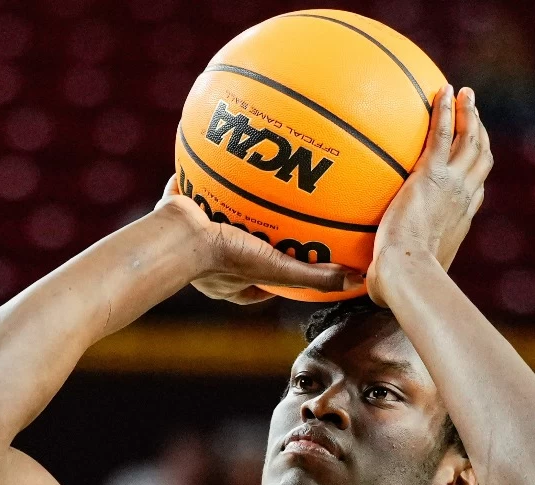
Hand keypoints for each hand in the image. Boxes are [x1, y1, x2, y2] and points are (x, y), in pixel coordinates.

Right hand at [152, 176, 358, 303]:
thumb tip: (358, 282)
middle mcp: (210, 261)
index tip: (296, 257)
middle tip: (276, 216)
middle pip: (241, 246)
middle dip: (257, 232)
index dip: (280, 271)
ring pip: (219, 217)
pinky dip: (208, 175)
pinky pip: (197, 189)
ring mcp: (192, 236)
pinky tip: (224, 151)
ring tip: (253, 180)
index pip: (261, 280)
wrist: (177, 236)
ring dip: (233, 202)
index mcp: (230, 281)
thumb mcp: (279, 269)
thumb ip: (316, 276)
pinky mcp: (178, 209)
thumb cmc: (225, 258)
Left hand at [366, 85, 490, 306]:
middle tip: (473, 112)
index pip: (474, 189)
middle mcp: (464, 198)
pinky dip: (446, 110)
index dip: (474, 171)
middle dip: (479, 132)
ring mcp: (452, 184)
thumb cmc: (401, 283)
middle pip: (480, 157)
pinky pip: (443, 133)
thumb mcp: (400, 273)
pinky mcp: (432, 173)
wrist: (407, 272)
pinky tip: (442, 90)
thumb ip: (387, 269)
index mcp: (460, 219)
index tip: (469, 158)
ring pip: (470, 140)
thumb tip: (363, 281)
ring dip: (470, 114)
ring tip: (464, 94)